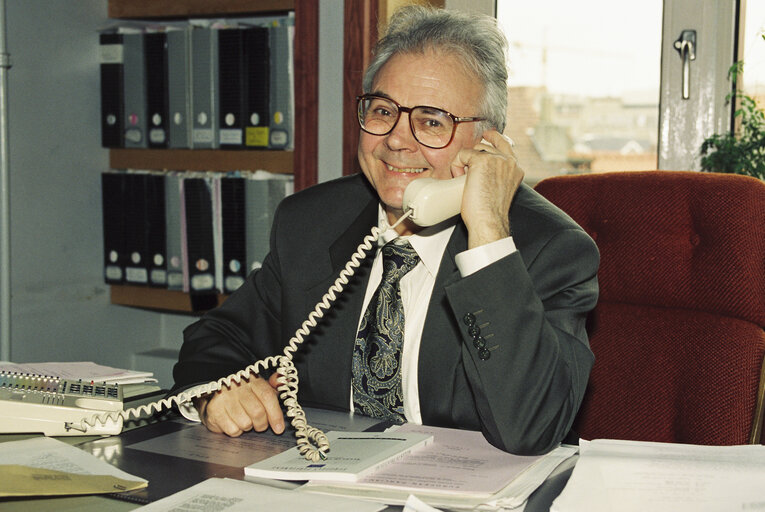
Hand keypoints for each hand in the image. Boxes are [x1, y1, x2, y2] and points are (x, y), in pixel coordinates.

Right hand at [194, 373, 284, 436]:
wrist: (215, 397)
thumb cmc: (242, 395)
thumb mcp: (260, 388)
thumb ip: (274, 386)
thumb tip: (284, 380)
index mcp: (252, 380)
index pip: (267, 396)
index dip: (276, 414)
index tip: (279, 428)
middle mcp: (238, 387)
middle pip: (257, 412)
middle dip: (262, 424)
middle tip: (260, 425)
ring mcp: (225, 398)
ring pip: (245, 423)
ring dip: (248, 427)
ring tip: (245, 420)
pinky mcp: (214, 410)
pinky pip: (232, 430)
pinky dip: (236, 431)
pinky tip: (234, 422)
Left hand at [450, 130, 523, 248]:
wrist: (488, 221)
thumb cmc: (489, 213)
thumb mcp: (498, 190)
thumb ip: (495, 176)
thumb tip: (476, 169)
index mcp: (516, 169)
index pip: (505, 145)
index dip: (494, 138)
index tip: (486, 135)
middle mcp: (509, 161)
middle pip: (485, 145)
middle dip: (471, 157)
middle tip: (464, 176)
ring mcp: (497, 159)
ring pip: (473, 149)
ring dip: (463, 164)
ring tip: (464, 182)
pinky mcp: (482, 159)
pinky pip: (462, 154)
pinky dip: (456, 166)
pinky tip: (459, 179)